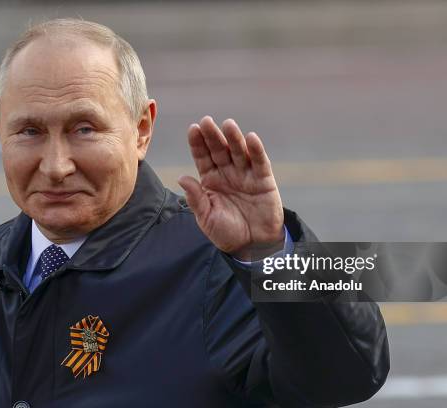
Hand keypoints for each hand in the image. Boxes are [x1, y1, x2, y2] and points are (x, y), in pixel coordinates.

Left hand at [178, 116, 284, 259]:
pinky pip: (260, 162)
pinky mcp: (264, 180)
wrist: (252, 246)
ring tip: (228, 125)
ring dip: (234, 138)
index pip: (202, 157)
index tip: (193, 129)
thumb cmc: (226, 232)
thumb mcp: (206, 218)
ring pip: (239, 152)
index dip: (198, 143)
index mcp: (210, 180)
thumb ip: (196, 198)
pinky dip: (256, 150)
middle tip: (207, 121)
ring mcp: (246, 174)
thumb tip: (182, 178)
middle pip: (219, 150)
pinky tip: (251, 138)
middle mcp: (227, 173)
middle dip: (213, 136)